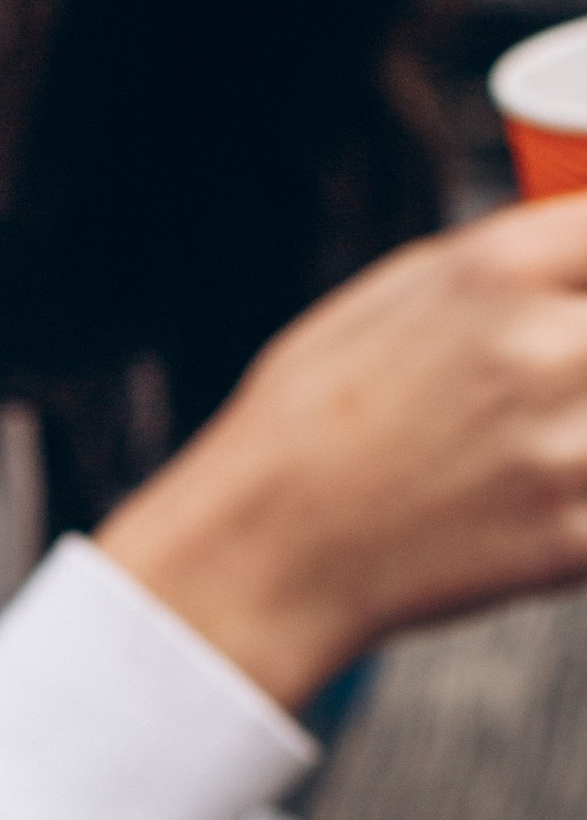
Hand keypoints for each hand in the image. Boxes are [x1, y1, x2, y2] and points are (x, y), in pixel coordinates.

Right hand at [99, 194, 586, 713]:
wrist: (263, 555)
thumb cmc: (312, 420)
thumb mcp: (398, 292)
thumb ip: (514, 264)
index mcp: (498, 269)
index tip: (579, 304)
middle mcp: (543, 347)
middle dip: (585, 355)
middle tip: (550, 377)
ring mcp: (565, 448)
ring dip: (584, 426)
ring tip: (528, 442)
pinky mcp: (575, 537)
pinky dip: (582, 497)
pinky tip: (531, 497)